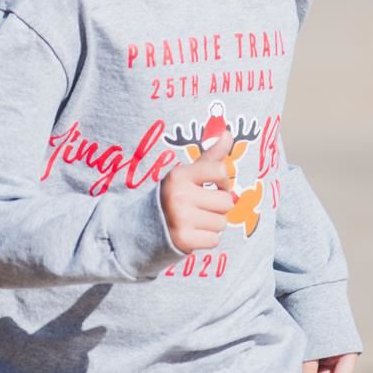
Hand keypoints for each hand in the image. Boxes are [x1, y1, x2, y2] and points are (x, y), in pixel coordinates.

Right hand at [159, 132, 234, 252]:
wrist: (144, 226)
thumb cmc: (174, 196)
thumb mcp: (187, 174)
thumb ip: (210, 155)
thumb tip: (228, 132)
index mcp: (179, 175)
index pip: (221, 171)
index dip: (223, 181)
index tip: (213, 185)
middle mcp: (179, 195)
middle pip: (226, 202)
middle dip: (217, 207)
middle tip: (200, 207)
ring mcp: (180, 218)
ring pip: (221, 223)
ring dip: (212, 224)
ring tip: (194, 220)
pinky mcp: (183, 240)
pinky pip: (215, 240)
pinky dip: (207, 239)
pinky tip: (193, 233)